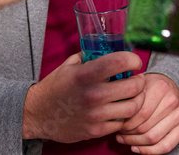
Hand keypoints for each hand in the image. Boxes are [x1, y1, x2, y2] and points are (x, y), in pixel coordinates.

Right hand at [22, 52, 144, 142]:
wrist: (38, 114)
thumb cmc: (55, 88)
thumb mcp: (69, 65)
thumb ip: (90, 56)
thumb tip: (109, 48)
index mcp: (85, 74)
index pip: (120, 62)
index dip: (133, 59)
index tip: (134, 61)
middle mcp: (93, 95)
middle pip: (134, 86)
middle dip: (140, 80)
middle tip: (137, 79)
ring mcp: (95, 115)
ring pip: (133, 107)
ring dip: (136, 99)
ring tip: (131, 95)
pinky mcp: (96, 131)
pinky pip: (122, 123)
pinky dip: (124, 115)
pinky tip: (118, 109)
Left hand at [116, 73, 178, 153]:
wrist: (173, 86)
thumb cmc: (151, 87)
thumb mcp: (140, 84)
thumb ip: (129, 95)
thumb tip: (115, 116)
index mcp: (160, 87)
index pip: (140, 113)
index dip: (126, 122)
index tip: (117, 124)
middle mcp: (172, 101)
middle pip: (145, 127)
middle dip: (128, 134)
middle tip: (119, 133)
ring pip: (153, 138)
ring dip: (135, 143)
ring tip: (125, 140)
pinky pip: (166, 146)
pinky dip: (148, 151)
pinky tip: (136, 148)